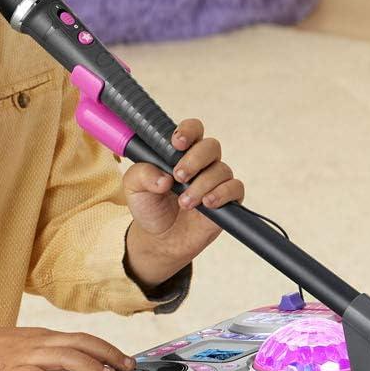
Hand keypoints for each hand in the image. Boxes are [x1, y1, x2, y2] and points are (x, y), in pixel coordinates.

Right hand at [0, 320, 138, 370]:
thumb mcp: (22, 348)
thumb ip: (45, 357)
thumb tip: (67, 369)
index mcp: (42, 337)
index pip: (82, 338)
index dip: (107, 347)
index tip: (125, 359)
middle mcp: (38, 342)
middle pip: (81, 342)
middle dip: (108, 354)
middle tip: (127, 367)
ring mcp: (24, 355)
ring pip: (65, 355)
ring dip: (89, 365)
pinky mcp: (9, 370)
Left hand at [123, 117, 243, 252]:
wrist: (160, 240)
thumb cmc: (150, 208)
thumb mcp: (134, 189)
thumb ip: (142, 175)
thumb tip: (163, 178)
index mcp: (181, 153)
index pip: (193, 130)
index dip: (188, 131)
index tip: (177, 144)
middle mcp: (201, 163)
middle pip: (211, 146)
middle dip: (195, 160)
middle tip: (179, 176)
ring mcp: (215, 181)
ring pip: (221, 169)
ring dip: (202, 185)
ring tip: (184, 202)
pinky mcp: (227, 200)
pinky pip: (235, 188)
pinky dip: (222, 194)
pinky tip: (207, 203)